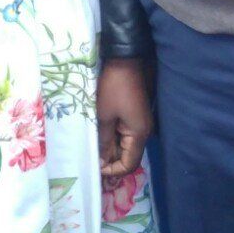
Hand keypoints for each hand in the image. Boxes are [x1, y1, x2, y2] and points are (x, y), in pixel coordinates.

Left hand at [96, 57, 152, 179]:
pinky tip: (98, 138)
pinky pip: (124, 135)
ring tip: (92, 152)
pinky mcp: (134, 117)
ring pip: (125, 146)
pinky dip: (112, 139)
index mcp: (139, 134)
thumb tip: (101, 162)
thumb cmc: (114, 88)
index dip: (113, 171)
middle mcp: (143, 132)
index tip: (95, 170)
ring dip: (110, 150)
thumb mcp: (104, 116)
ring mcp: (139, 124)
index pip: (129, 164)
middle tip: (90, 163)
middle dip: (110, 162)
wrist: (125, 61)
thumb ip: (103, 141)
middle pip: (128, 157)